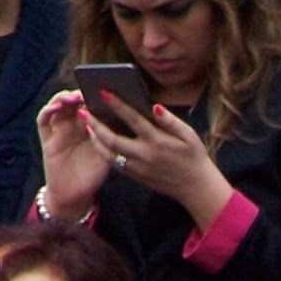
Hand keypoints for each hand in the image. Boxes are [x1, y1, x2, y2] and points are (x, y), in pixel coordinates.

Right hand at [37, 90, 110, 219]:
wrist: (76, 195)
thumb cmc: (93, 174)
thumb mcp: (106, 154)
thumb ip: (111, 137)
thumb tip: (127, 120)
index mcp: (89, 126)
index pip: (90, 104)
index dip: (96, 95)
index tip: (107, 89)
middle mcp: (73, 124)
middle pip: (74, 102)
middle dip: (81, 93)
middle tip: (89, 89)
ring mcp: (58, 130)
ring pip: (58, 106)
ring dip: (64, 98)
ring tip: (73, 97)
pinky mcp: (47, 138)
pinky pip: (43, 120)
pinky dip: (48, 111)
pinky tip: (56, 107)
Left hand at [77, 94, 234, 229]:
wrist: (197, 188)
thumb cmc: (194, 157)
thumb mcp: (189, 135)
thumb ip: (170, 120)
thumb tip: (154, 106)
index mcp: (158, 141)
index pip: (132, 118)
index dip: (116, 104)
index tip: (102, 92)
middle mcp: (145, 155)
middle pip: (113, 139)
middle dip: (96, 124)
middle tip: (84, 111)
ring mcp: (139, 168)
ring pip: (110, 154)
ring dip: (96, 139)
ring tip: (88, 126)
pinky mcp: (137, 177)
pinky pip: (115, 165)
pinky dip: (104, 152)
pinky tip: (99, 142)